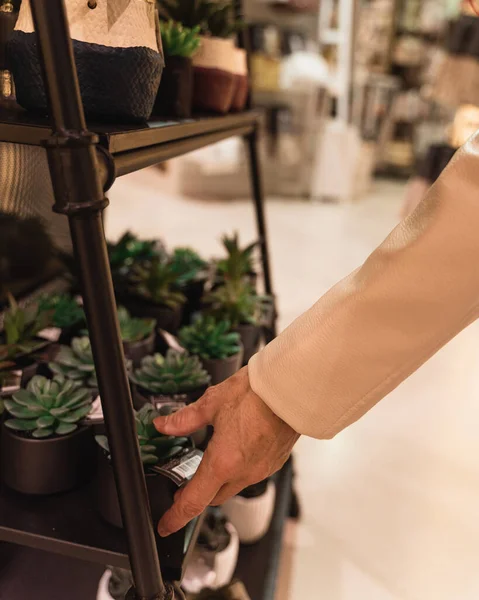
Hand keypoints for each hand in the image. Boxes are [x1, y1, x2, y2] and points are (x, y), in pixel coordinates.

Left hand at [153, 366, 299, 536]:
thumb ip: (185, 419)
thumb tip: (164, 425)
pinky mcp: (275, 461)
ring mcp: (262, 469)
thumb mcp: (212, 402)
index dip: (176, 517)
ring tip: (210, 462)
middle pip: (214, 497)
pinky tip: (236, 449)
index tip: (166, 525)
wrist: (292, 387)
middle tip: (182, 488)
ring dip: (219, 481)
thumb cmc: (257, 392)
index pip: (194, 501)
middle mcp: (244, 472)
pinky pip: (251, 474)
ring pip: (234, 486)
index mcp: (224, 462)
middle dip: (197, 496)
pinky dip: (238, 469)